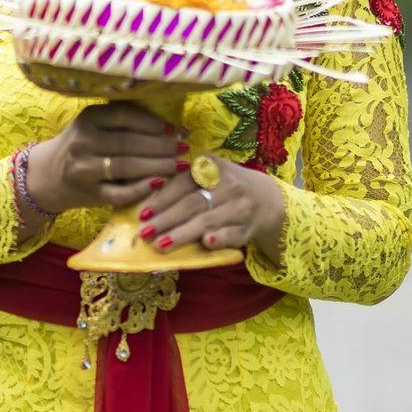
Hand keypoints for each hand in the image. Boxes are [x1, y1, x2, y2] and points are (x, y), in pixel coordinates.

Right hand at [26, 102, 186, 213]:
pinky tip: (160, 183)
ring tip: (179, 165)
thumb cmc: (81, 146)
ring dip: (158, 166)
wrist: (47, 176)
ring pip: (127, 167)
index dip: (153, 122)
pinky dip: (142, 188)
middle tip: (184, 148)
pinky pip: (119, 193)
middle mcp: (83, 142)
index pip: (125, 116)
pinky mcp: (88, 194)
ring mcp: (84, 169)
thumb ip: (123, 123)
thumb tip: (173, 126)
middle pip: (130, 143)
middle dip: (162, 146)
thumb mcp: (93, 126)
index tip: (176, 128)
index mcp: (87, 119)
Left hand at [134, 156, 284, 258]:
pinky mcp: (249, 227)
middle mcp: (229, 184)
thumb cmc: (226, 187)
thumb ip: (183, 183)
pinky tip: (205, 242)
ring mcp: (241, 207)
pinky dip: (219, 238)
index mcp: (214, 166)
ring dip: (183, 234)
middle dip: (166, 220)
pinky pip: (232, 234)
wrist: (268, 199)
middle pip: (192, 204)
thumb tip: (147, 202)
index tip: (143, 214)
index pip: (184, 183)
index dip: (162, 199)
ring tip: (162, 244)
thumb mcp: (209, 176)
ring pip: (208, 220)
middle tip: (145, 233)